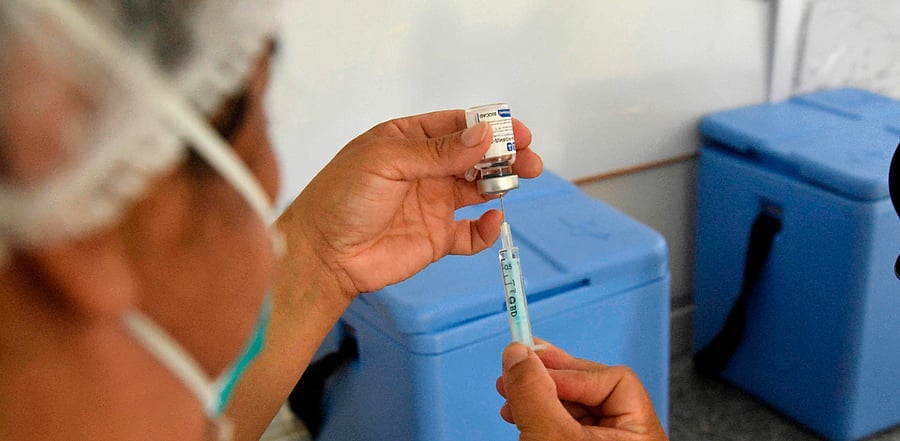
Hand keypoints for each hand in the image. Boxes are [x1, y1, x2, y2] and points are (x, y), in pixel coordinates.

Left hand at [277, 109, 541, 298]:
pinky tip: (491, 221)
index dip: (488, 127)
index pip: (456, 127)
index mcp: (407, 141)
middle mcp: (424, 170)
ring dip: (502, 184)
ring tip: (521, 180)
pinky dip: (486, 229)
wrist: (323, 255)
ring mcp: (432, 204)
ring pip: (479, 190)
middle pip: (474, 157)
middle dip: (505, 155)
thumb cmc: (342, 199)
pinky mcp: (436, 239)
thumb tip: (484, 136)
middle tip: (530, 160)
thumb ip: (438, 152)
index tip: (517, 132)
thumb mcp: (387, 162)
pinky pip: (471, 233)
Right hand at [497, 340, 667, 440]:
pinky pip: (563, 426)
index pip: (611, 379)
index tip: (528, 358)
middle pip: (589, 390)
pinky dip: (538, 416)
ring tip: (509, 396)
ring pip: (572, 408)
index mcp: (640, 433)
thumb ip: (534, 394)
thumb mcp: (550, 437)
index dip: (566, 369)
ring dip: (537, 397)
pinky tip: (517, 414)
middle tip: (517, 368)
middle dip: (547, 380)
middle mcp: (627, 438)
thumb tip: (518, 354)